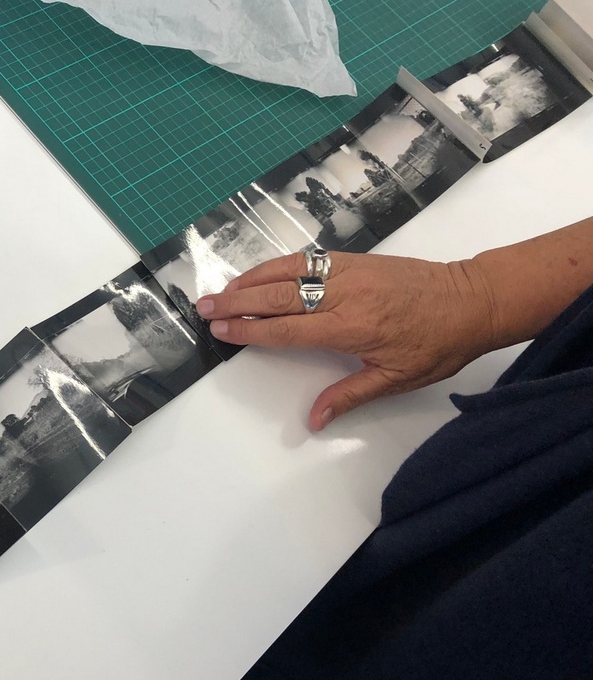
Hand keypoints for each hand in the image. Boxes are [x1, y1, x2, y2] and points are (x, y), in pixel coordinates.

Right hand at [194, 251, 498, 429]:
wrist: (473, 299)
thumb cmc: (438, 344)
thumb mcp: (397, 379)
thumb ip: (349, 396)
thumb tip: (313, 421)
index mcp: (352, 327)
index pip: (287, 328)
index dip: (250, 330)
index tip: (221, 329)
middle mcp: (345, 294)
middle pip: (279, 296)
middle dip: (237, 301)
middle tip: (204, 307)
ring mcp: (348, 271)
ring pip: (288, 270)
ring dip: (250, 279)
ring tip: (222, 290)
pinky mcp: (355, 258)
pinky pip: (307, 258)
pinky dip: (277, 264)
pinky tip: (259, 274)